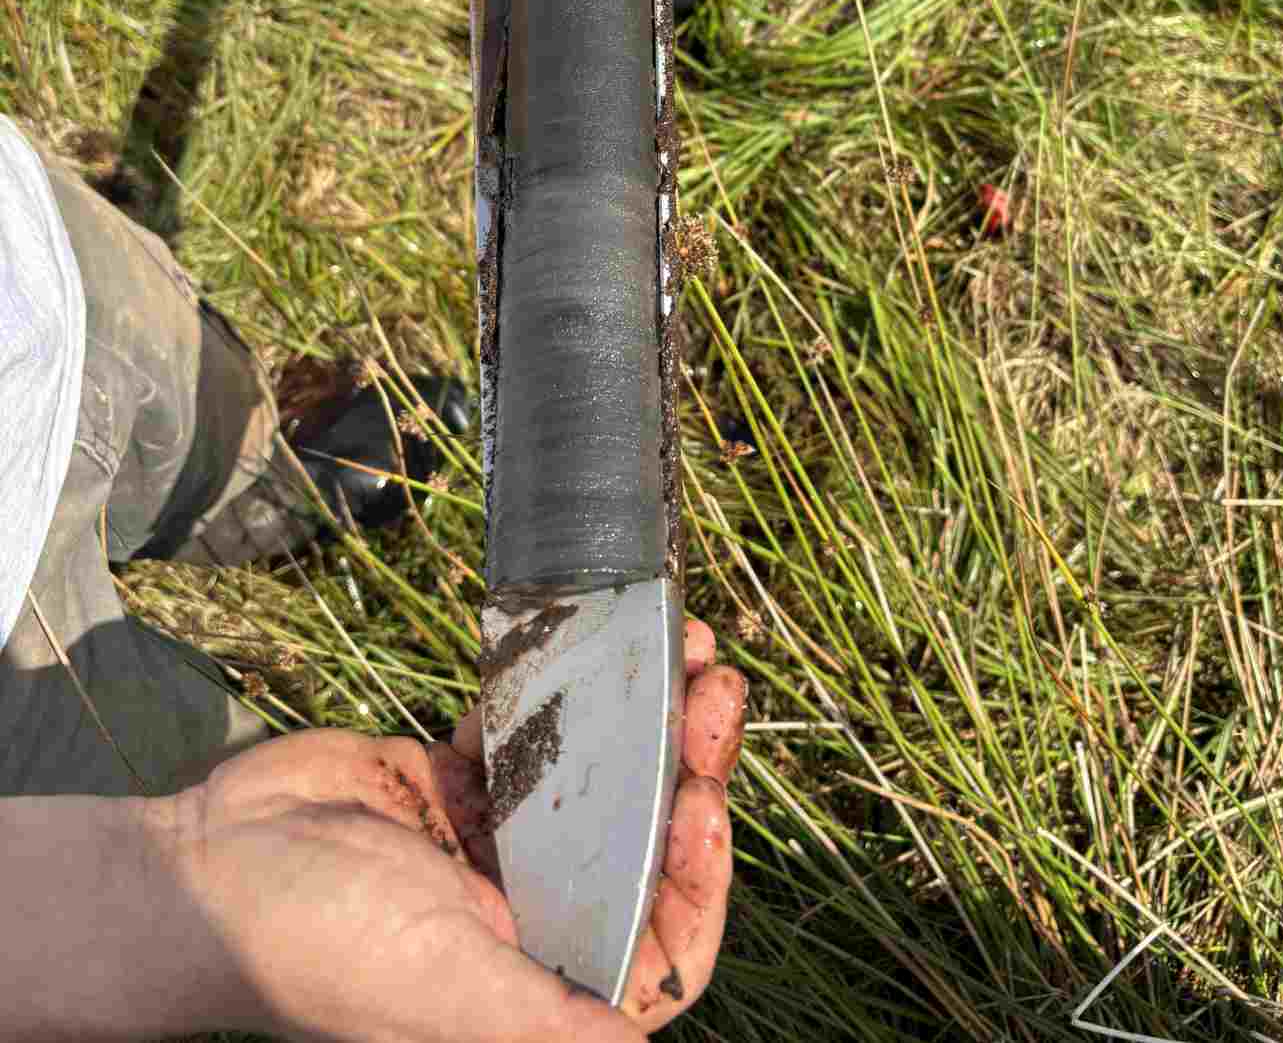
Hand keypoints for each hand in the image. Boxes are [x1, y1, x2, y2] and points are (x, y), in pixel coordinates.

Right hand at [149, 618, 744, 1041]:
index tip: (704, 798)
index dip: (701, 874)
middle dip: (685, 763)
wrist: (205, 866)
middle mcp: (531, 914)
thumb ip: (544, 1018)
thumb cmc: (319, 944)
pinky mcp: (451, 785)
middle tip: (712, 683)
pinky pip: (525, 734)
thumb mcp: (444, 985)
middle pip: (639, 837)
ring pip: (595, 775)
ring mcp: (492, 846)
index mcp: (542, 978)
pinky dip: (555, 692)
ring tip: (680, 643)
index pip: (661, 941)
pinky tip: (581, 647)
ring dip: (640, 713)